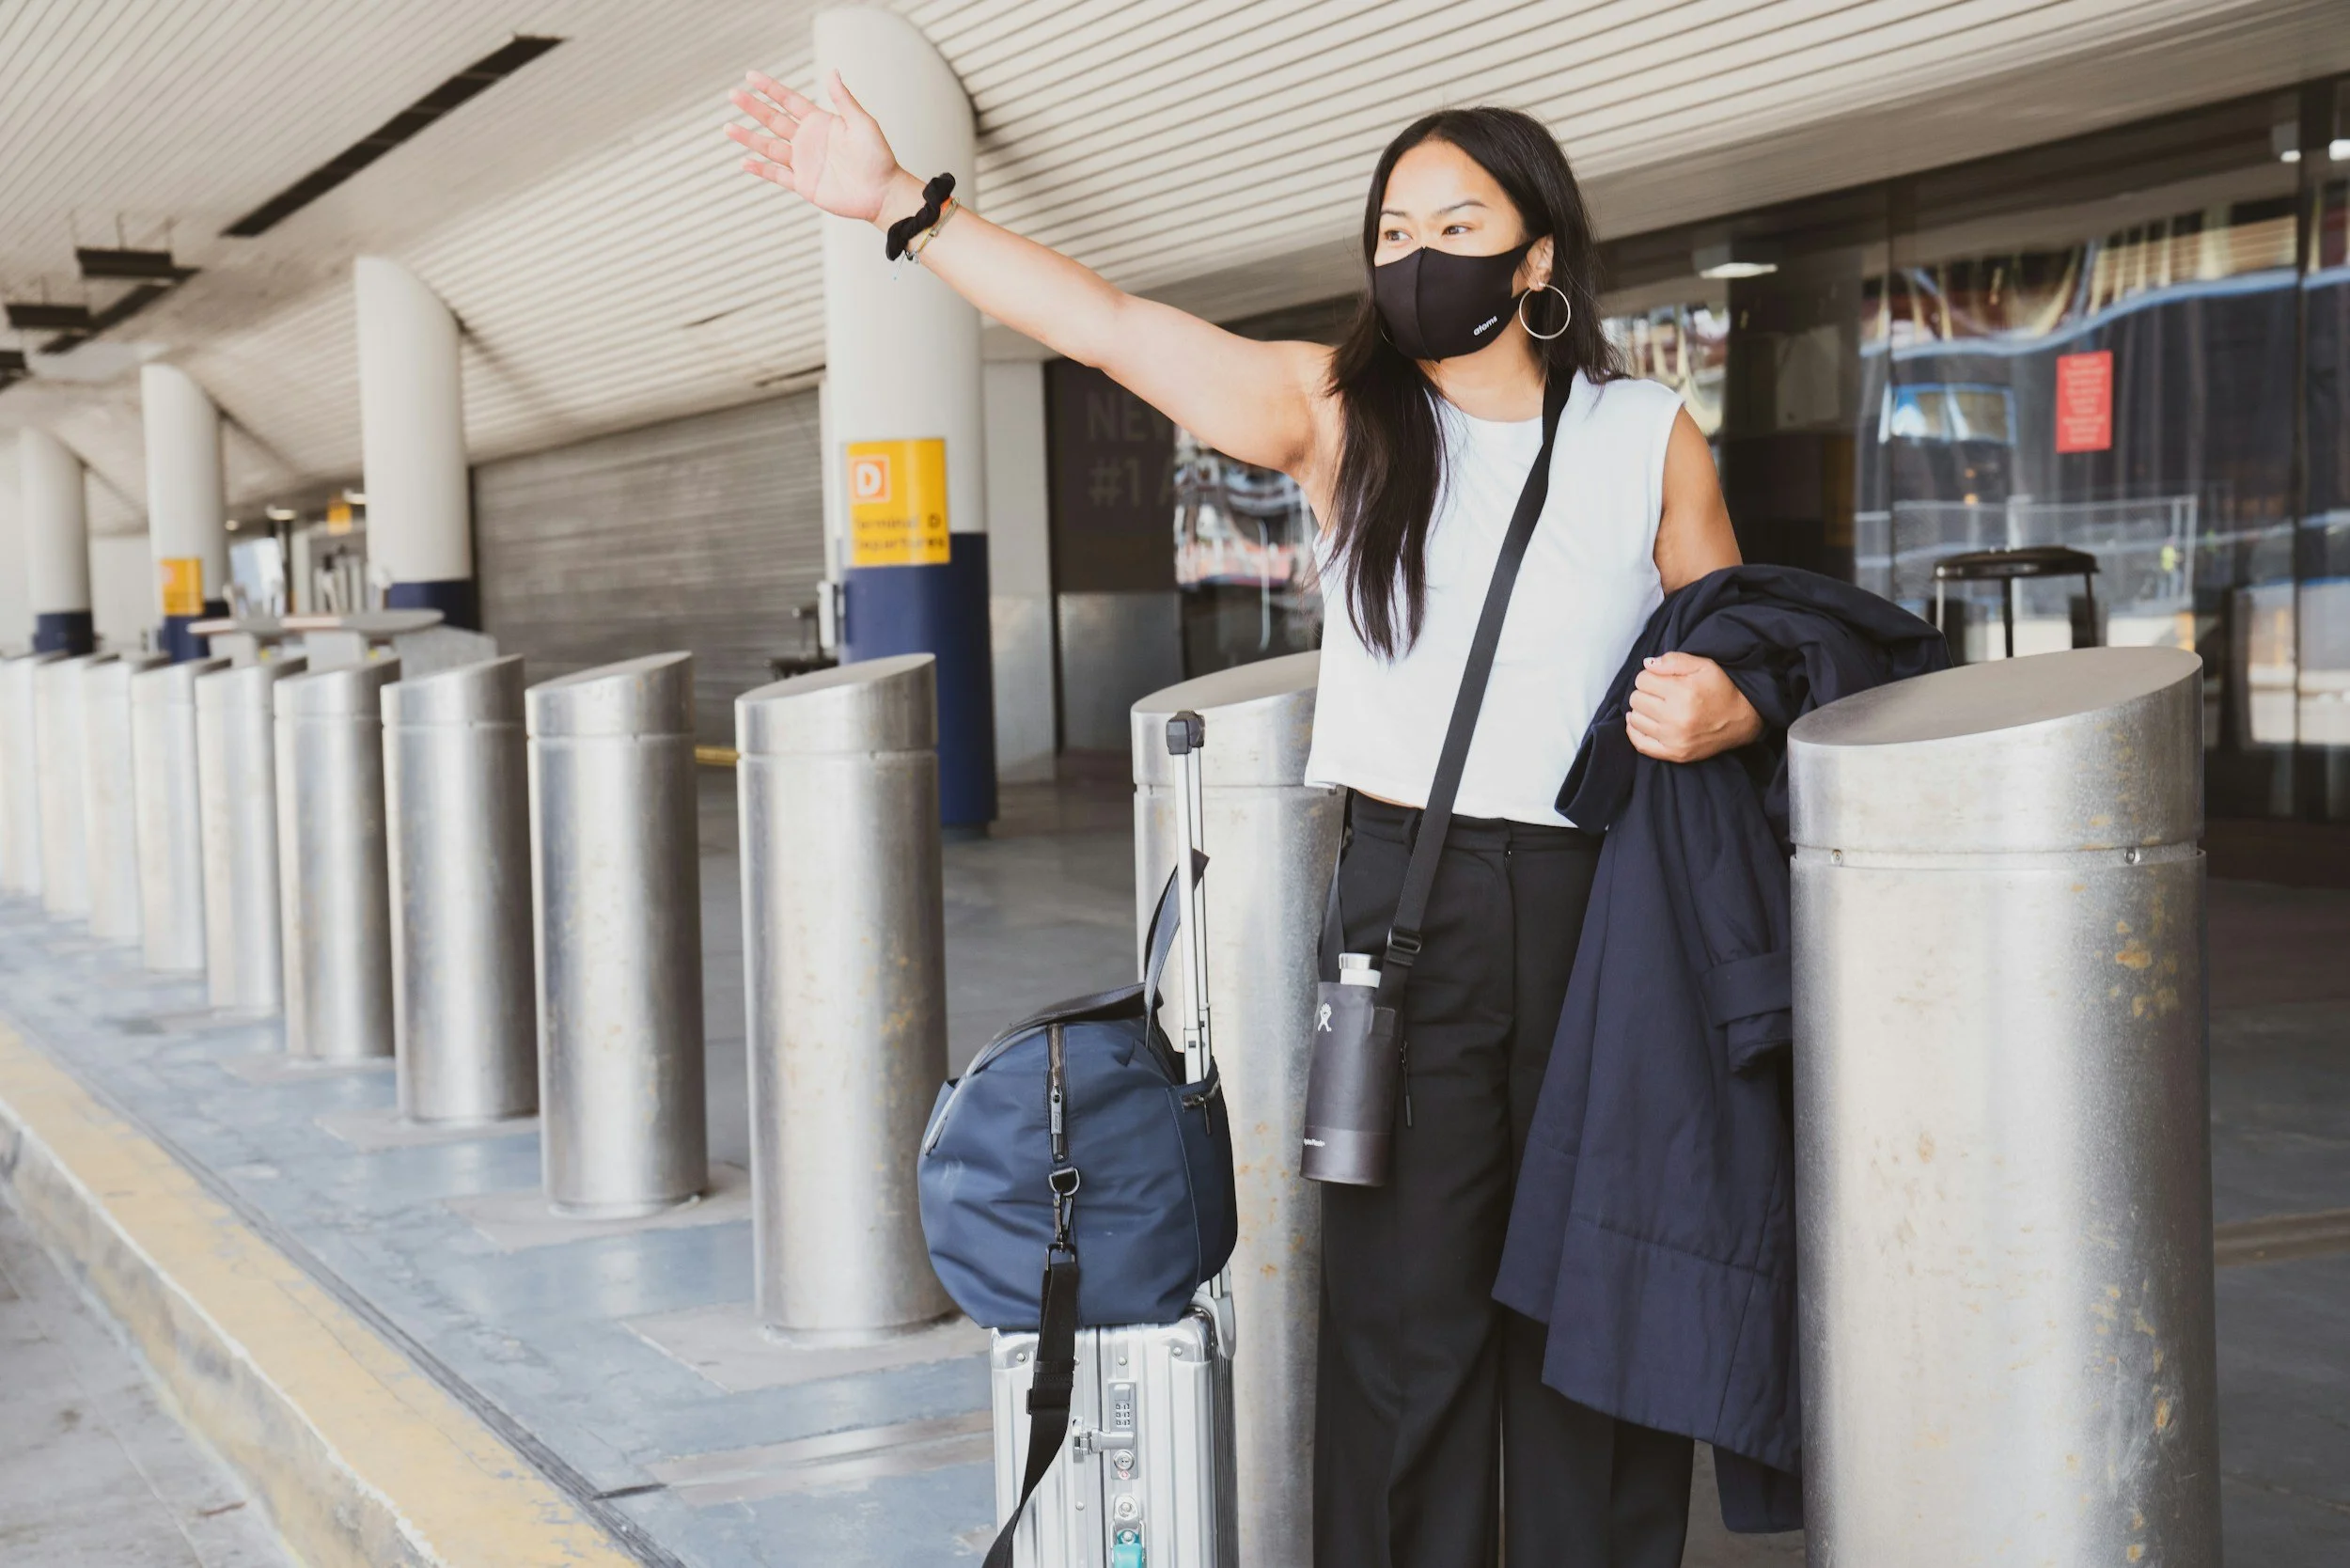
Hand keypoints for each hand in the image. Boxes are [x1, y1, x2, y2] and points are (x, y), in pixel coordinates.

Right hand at [728, 69, 912, 224]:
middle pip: (773, 120)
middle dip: (753, 108)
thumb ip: (844, 100)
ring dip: (749, 137)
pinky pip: (777, 176)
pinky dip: (761, 170)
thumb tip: (833, 72)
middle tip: (732, 95)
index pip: (789, 101)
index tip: (750, 76)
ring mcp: (804, 163)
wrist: (882, 192)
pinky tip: (744, 162)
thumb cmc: (877, 157)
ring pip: (769, 147)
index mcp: (820, 122)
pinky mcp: (804, 184)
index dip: (770, 88)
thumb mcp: (862, 123)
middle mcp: (808, 140)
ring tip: (727, 127)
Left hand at [1626, 651, 1763, 763]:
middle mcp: (1676, 718)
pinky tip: (1643, 721)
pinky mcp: (1674, 754)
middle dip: (1646, 692)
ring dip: (1642, 710)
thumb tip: (1646, 664)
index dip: (1651, 676)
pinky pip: (1640, 743)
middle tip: (1662, 694)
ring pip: (1635, 718)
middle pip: (1636, 698)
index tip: (1662, 679)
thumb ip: (1673, 660)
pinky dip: (1635, 731)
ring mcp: (1674, 739)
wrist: (1742, 719)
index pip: (1642, 679)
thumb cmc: (1721, 689)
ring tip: (1658, 707)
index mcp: (1683, 693)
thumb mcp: (1703, 665)